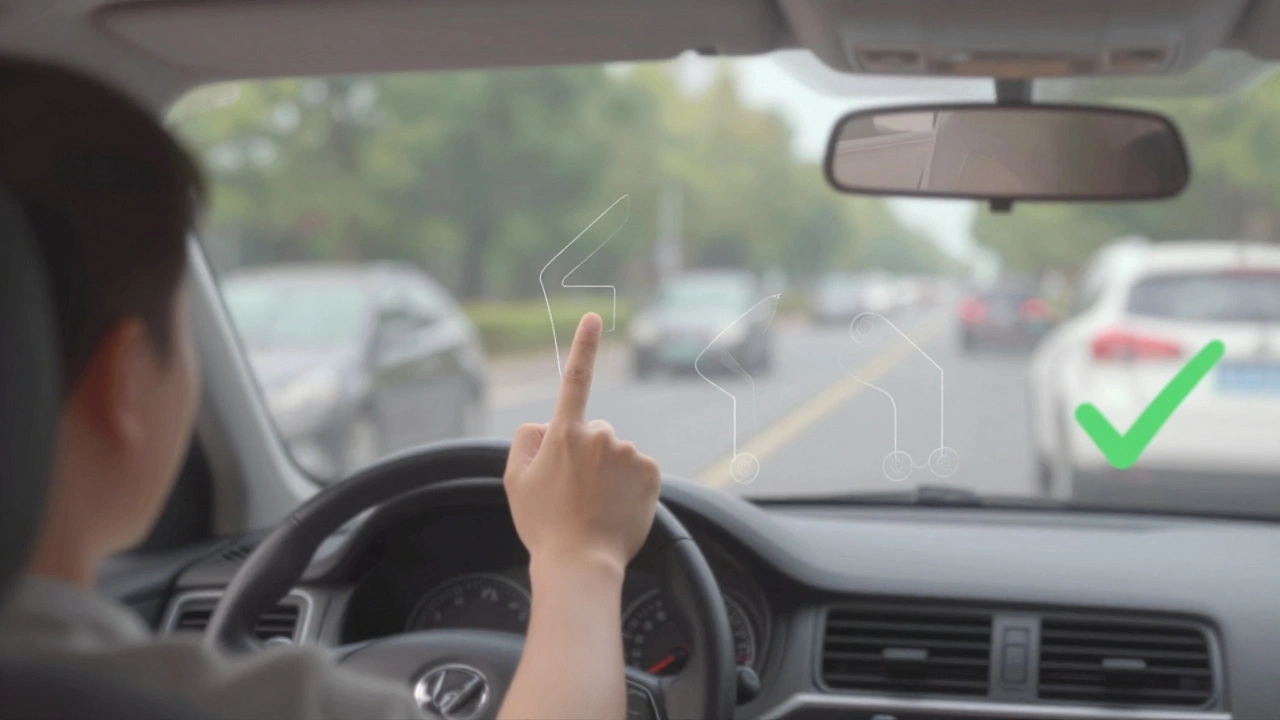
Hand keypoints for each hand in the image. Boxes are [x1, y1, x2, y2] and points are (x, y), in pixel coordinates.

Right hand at [503, 312, 660, 575]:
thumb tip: (544, 425)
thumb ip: (525, 441)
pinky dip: (628, 485)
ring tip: (594, 505)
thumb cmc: (544, 524)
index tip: (593, 317)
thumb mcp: (514, 480)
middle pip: (594, 433)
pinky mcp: (652, 472)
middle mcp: (600, 436)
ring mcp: (629, 454)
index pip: (575, 379)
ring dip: (608, 472)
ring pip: (616, 454)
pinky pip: (637, 470)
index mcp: (564, 433)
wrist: (581, 563)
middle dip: (586, 454)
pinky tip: (615, 507)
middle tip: (573, 492)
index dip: (584, 346)